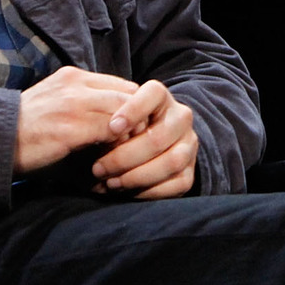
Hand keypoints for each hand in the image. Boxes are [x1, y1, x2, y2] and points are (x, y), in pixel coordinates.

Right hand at [14, 66, 137, 173]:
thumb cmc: (25, 129)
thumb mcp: (56, 104)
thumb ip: (83, 103)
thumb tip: (116, 119)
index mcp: (73, 76)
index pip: (121, 84)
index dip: (132, 107)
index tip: (131, 129)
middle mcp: (76, 84)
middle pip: (128, 94)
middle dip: (138, 118)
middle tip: (136, 142)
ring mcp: (74, 103)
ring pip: (124, 110)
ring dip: (130, 132)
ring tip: (125, 152)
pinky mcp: (71, 126)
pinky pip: (111, 131)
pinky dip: (117, 145)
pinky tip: (112, 158)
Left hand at [91, 79, 198, 199]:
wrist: (141, 151)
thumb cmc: (117, 133)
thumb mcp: (110, 121)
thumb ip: (105, 122)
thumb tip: (95, 132)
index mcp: (161, 98)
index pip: (154, 94)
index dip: (134, 109)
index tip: (111, 128)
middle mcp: (180, 118)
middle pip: (159, 137)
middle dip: (124, 157)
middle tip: (98, 169)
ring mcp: (188, 146)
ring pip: (172, 161)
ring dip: (136, 176)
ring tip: (110, 182)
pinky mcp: (189, 173)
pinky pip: (176, 184)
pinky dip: (148, 191)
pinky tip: (127, 191)